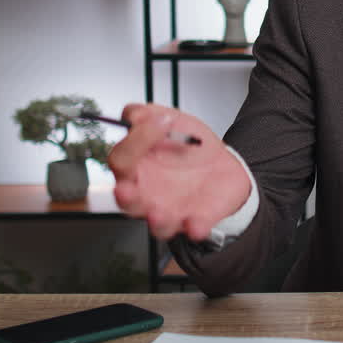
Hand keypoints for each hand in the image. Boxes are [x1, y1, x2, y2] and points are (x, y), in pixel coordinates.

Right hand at [108, 103, 252, 240]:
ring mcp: (171, 210)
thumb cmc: (185, 144)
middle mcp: (147, 194)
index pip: (122, 159)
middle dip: (126, 198)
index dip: (135, 142)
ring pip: (158, 225)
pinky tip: (196, 225)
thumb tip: (134, 114)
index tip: (161, 121)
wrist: (220, 161)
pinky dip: (195, 227)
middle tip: (126, 190)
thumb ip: (147, 114)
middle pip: (128, 202)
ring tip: (158, 214)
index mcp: (135, 168)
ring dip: (158, 221)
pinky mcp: (197, 220)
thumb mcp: (169, 120)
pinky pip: (195, 228)